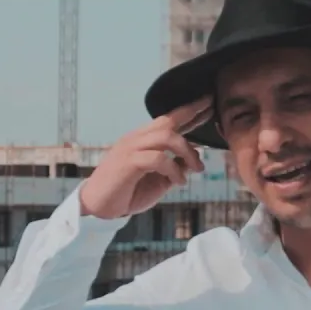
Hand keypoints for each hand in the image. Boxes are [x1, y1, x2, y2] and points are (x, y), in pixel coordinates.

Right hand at [79, 97, 212, 219]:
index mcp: (143, 140)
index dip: (189, 112)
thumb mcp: (158, 181)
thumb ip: (174, 169)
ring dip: (187, 152)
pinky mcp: (127, 162)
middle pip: (168, 121)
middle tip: (212, 113)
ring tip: (197, 168)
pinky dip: (173, 169)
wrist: (98, 206)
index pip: (168, 120)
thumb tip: (193, 162)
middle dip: (192, 115)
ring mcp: (130, 148)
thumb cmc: (127, 193)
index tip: (208, 103)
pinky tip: (179, 182)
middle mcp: (136, 139)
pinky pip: (157, 158)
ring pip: (166, 137)